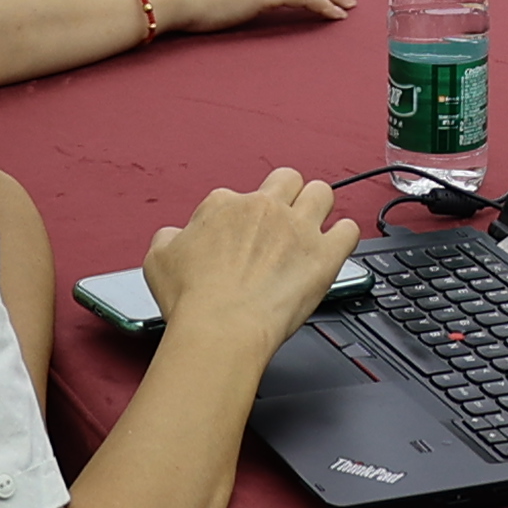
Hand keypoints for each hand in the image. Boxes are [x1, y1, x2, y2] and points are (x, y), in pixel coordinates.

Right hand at [140, 167, 354, 353]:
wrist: (220, 328)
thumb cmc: (192, 299)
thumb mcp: (158, 259)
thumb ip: (170, 238)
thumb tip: (176, 236)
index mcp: (225, 204)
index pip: (239, 195)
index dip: (241, 217)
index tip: (241, 237)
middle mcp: (265, 208)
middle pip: (288, 178)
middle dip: (288, 193)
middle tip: (284, 216)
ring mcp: (298, 229)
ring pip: (322, 193)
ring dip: (319, 206)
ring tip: (314, 225)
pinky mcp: (324, 256)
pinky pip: (349, 230)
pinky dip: (345, 235)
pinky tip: (337, 244)